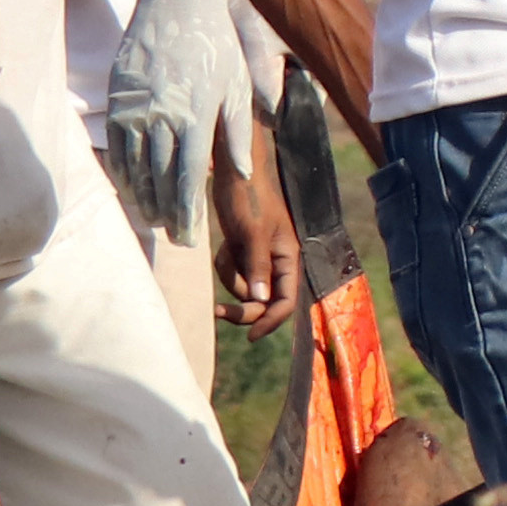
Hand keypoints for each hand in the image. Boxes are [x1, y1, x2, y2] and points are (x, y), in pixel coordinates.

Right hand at [105, 0, 230, 238]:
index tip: (190, 236)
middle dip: (168, 214)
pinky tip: (131, 188)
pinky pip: (116, 146)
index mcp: (194, 117)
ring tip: (155, 219)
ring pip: (136, 167)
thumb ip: (237, 134)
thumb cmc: (215, 45)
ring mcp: (134, 108)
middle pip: (161, 180)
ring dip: (144, 198)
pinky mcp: (117, 99)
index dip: (187, 213)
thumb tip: (241, 175)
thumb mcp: (237, 87)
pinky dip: (123, 172)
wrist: (176, 1)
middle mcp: (161, 116)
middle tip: (176, 238)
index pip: (189, 179)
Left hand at [211, 124, 300, 332]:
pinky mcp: (243, 248)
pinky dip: (225, 264)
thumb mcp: (253, 232)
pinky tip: (223, 246)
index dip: (270, 321)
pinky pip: (233, 270)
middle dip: (244, 307)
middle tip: (218, 312)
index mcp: (288, 257)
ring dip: (231, 278)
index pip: (286, 300)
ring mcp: (258, 255)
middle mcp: (276, 260)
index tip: (250, 336)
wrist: (233, 169)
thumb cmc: (248, 196)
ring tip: (224, 253)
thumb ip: (258, 267)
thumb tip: (262, 301)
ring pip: (245, 286)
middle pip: (264, 300)